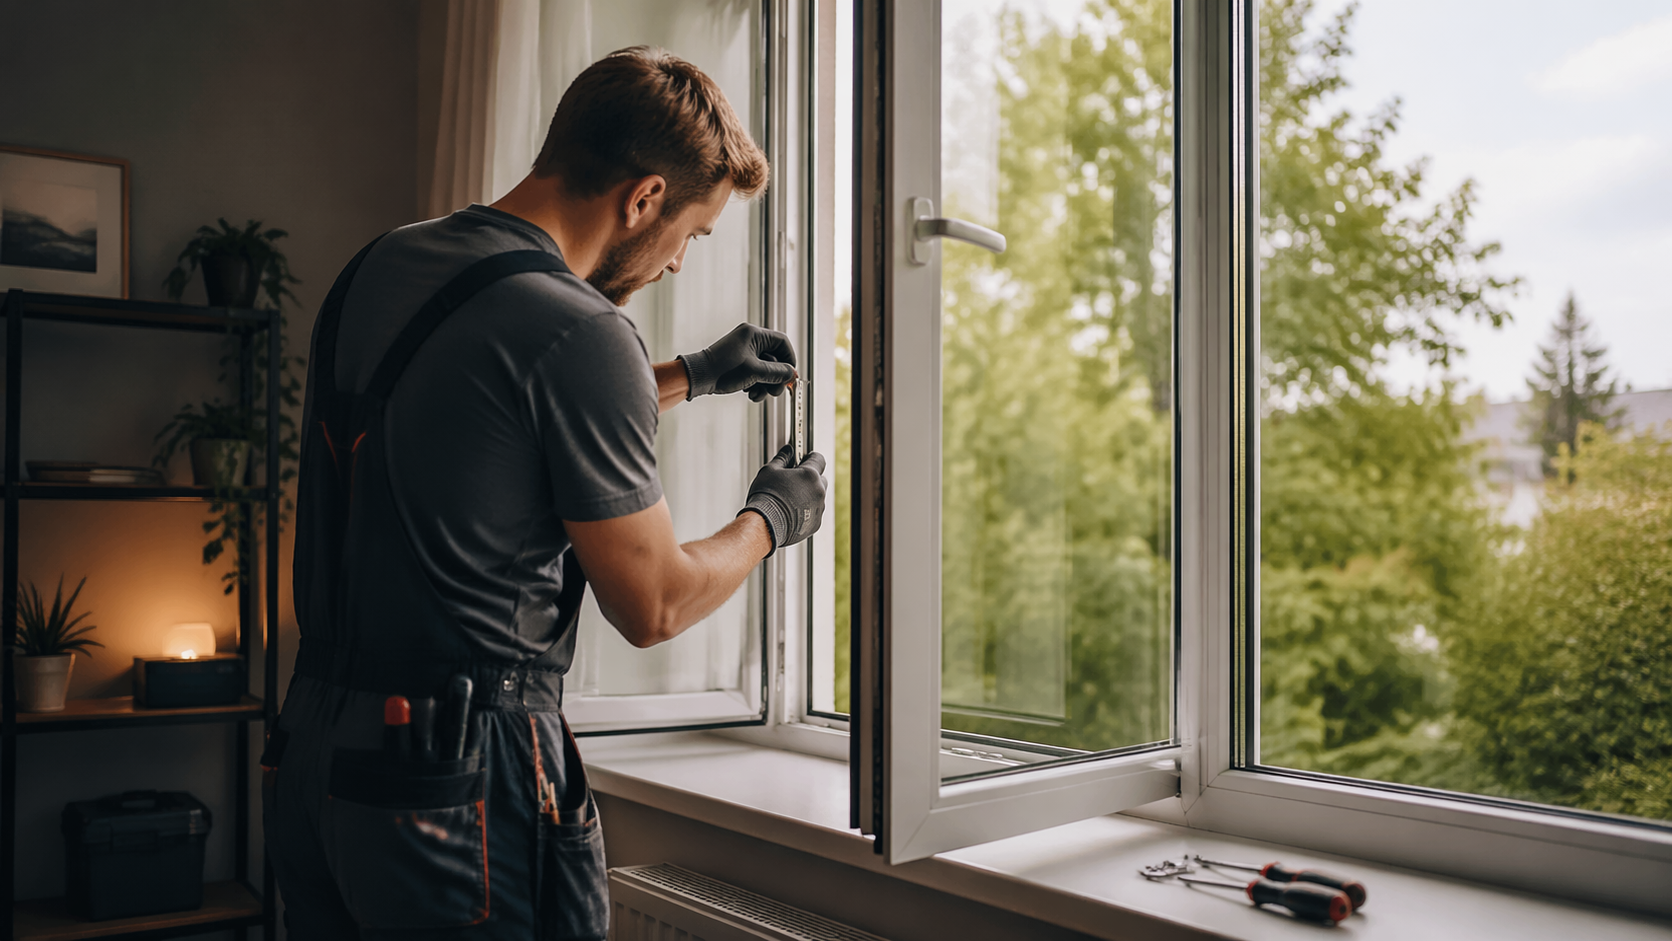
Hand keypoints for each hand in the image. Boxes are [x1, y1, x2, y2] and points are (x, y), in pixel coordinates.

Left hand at [678, 323, 797, 400]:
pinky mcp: (737, 363)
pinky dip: (755, 384)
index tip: (790, 377)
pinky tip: (750, 394)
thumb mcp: (755, 372)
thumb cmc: (723, 370)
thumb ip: (777, 373)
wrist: (697, 378)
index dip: (789, 360)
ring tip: (758, 395)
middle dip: (776, 377)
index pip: (782, 342)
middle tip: (776, 392)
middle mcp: (749, 339)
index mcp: (754, 334)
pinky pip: (754, 372)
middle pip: (775, 358)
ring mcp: (743, 351)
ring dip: (765, 384)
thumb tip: (792, 375)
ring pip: (765, 368)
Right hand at [738, 445, 826, 555]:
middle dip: (809, 478)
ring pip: (817, 497)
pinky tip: (791, 511)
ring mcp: (818, 508)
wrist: (765, 524)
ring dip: (808, 495)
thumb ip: (782, 457)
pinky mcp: (815, 523)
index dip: (810, 457)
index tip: (804, 458)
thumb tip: (788, 450)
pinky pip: (814, 513)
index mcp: (810, 475)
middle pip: (820, 479)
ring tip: (789, 499)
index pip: (818, 459)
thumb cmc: (766, 497)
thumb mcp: (770, 470)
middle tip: (793, 480)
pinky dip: (806, 511)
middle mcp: (818, 491)